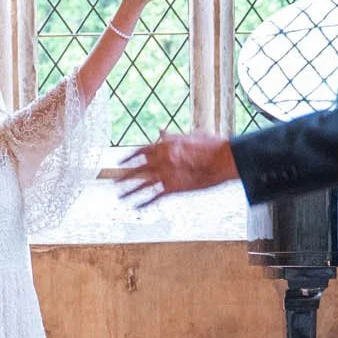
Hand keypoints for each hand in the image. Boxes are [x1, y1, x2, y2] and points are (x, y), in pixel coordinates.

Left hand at [119, 134, 237, 206]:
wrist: (223, 159)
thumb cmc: (211, 144)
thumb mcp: (189, 135)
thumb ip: (172, 136)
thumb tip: (161, 130)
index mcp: (164, 145)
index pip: (140, 151)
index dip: (129, 157)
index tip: (119, 162)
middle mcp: (161, 159)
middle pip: (137, 169)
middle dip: (125, 176)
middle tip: (114, 181)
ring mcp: (166, 174)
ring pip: (142, 184)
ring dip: (130, 191)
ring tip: (120, 196)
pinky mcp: (174, 187)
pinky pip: (155, 197)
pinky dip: (145, 202)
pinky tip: (137, 207)